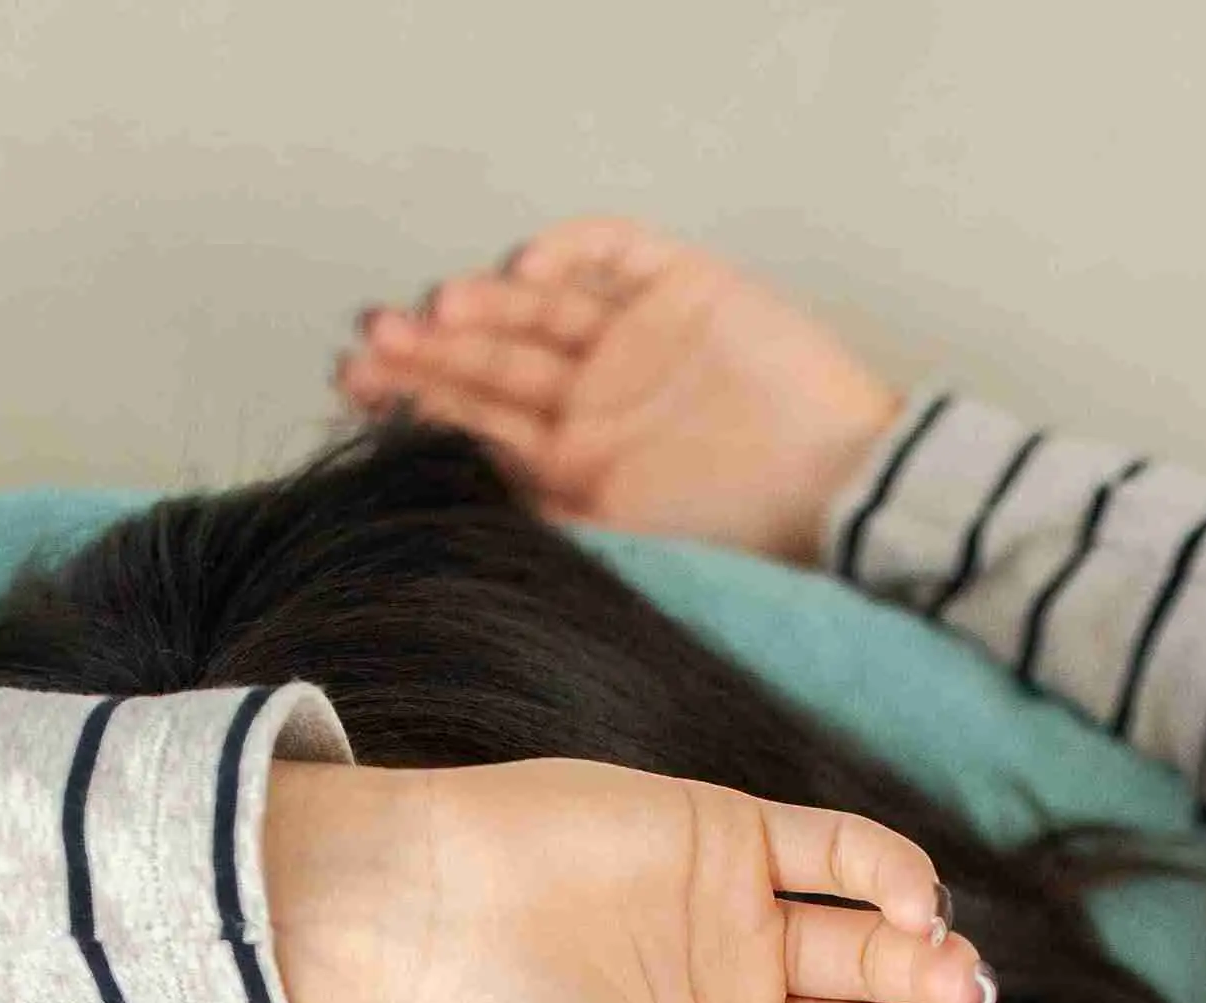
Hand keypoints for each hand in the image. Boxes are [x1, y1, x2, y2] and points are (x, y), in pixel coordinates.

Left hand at [334, 217, 905, 565]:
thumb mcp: (627, 547)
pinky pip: (613, 253)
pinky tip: (526, 268)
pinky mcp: (683, 286)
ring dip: (488, 304)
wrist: (846, 488)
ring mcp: (635, 338)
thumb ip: (546, 525)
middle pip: (494, 360)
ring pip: (540, 308)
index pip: (479, 422)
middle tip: (375, 342)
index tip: (358, 395)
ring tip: (441, 310)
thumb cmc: (748, 534)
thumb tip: (436, 526)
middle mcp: (594, 395)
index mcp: (574, 461)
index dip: (419, 403)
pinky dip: (569, 252)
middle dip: (432, 350)